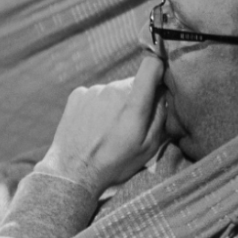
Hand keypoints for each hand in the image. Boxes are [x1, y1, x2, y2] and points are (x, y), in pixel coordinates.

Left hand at [39, 54, 170, 191]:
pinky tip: (93, 127)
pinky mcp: (77, 94)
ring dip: (115, 104)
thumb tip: (163, 93)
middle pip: (133, 84)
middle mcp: (113, 90)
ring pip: (114, 91)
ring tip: (108, 130)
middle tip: (129, 125)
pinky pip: (96, 95)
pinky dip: (97, 107)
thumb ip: (160, 115)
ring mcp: (93, 91)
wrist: (73, 172)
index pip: (151, 65)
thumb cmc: (115, 163)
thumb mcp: (148, 147)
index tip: (159, 81)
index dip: (158, 69)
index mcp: (134, 103)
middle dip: (136, 99)